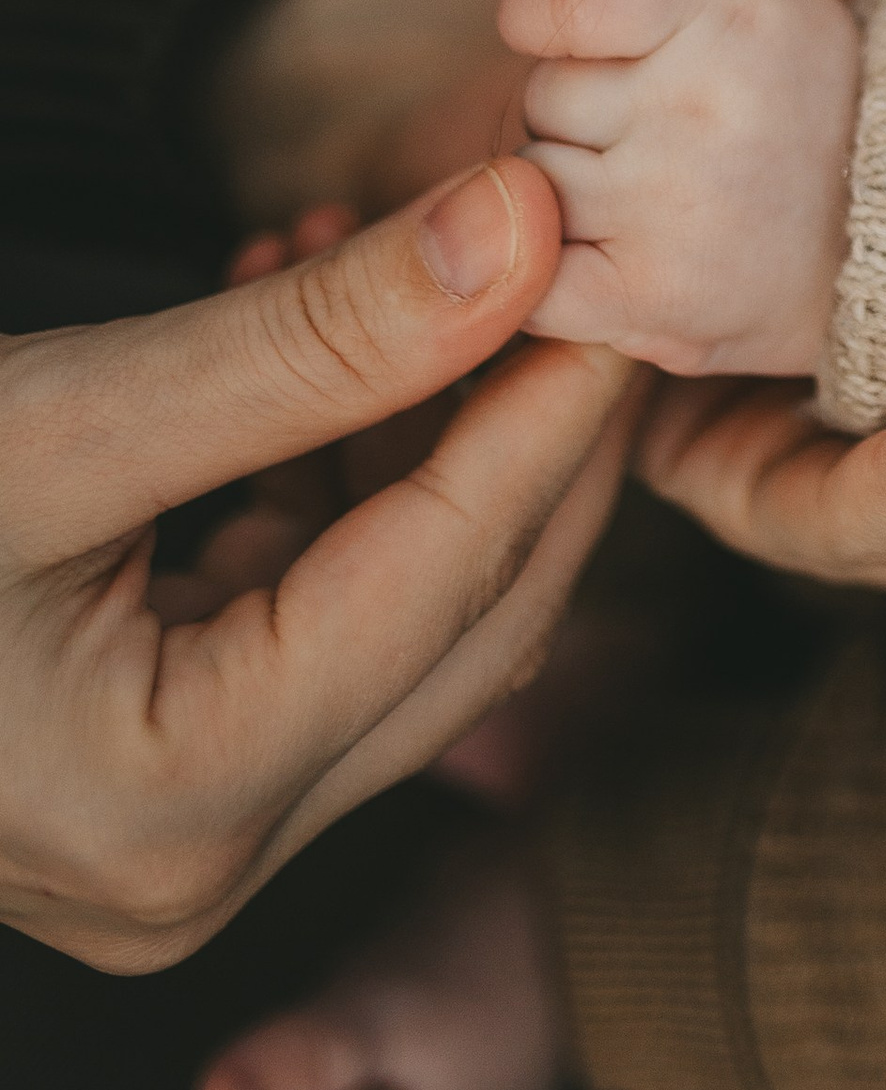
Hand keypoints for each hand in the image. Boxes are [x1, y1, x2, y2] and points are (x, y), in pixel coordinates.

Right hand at [0, 162, 632, 971]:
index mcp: (179, 812)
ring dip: (423, 420)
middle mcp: (201, 862)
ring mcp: (180, 829)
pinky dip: (330, 458)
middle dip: (525, 418)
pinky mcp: (155, 762)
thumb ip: (307, 341)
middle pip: (463, 612)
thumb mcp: (62, 418)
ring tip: (423, 241)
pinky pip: (305, 598)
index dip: (553, 400)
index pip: (450, 578)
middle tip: (582, 248)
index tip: (619, 252)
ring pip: (398, 601)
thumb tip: (520, 227)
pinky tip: (312, 303)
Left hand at [502, 0, 857, 374]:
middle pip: (545, 91)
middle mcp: (706, 106)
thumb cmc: (801, 104)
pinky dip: (552, 271)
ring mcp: (678, 206)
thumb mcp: (737, 7)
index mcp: (732, 15)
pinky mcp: (656, 297)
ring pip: (533, 179)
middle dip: (581, 111)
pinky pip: (533, 278)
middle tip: (664, 134)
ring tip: (657, 196)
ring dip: (570, 191)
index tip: (567, 31)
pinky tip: (609, 256)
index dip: (539, 8)